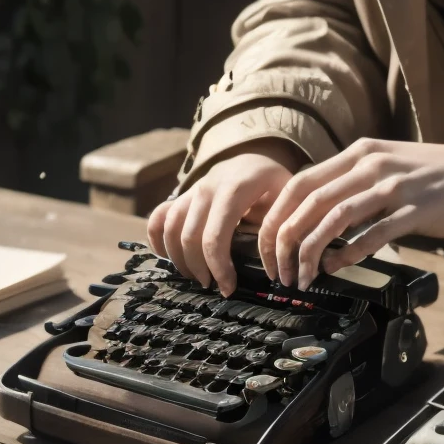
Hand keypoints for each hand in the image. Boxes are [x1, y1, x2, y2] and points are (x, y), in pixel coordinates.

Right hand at [144, 141, 296, 294]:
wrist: (257, 155)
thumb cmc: (273, 182)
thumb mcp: (286, 198)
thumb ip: (279, 227)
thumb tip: (275, 266)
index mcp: (234, 189)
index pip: (214, 236)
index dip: (217, 267)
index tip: (228, 287)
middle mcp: (207, 188)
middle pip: (189, 237)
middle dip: (198, 268)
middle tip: (213, 286)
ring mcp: (192, 190)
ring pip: (170, 228)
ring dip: (178, 258)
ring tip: (196, 276)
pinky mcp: (183, 195)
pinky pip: (159, 216)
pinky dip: (157, 238)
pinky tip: (166, 257)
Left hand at [257, 137, 443, 290]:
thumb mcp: (394, 168)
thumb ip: (358, 185)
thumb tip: (320, 220)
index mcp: (362, 151)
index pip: (300, 182)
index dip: (275, 217)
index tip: (267, 249)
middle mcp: (374, 162)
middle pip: (309, 200)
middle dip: (284, 240)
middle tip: (278, 271)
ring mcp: (397, 184)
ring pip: (335, 216)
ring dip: (310, 251)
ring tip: (302, 277)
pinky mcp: (420, 208)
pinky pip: (374, 232)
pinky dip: (349, 253)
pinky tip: (337, 269)